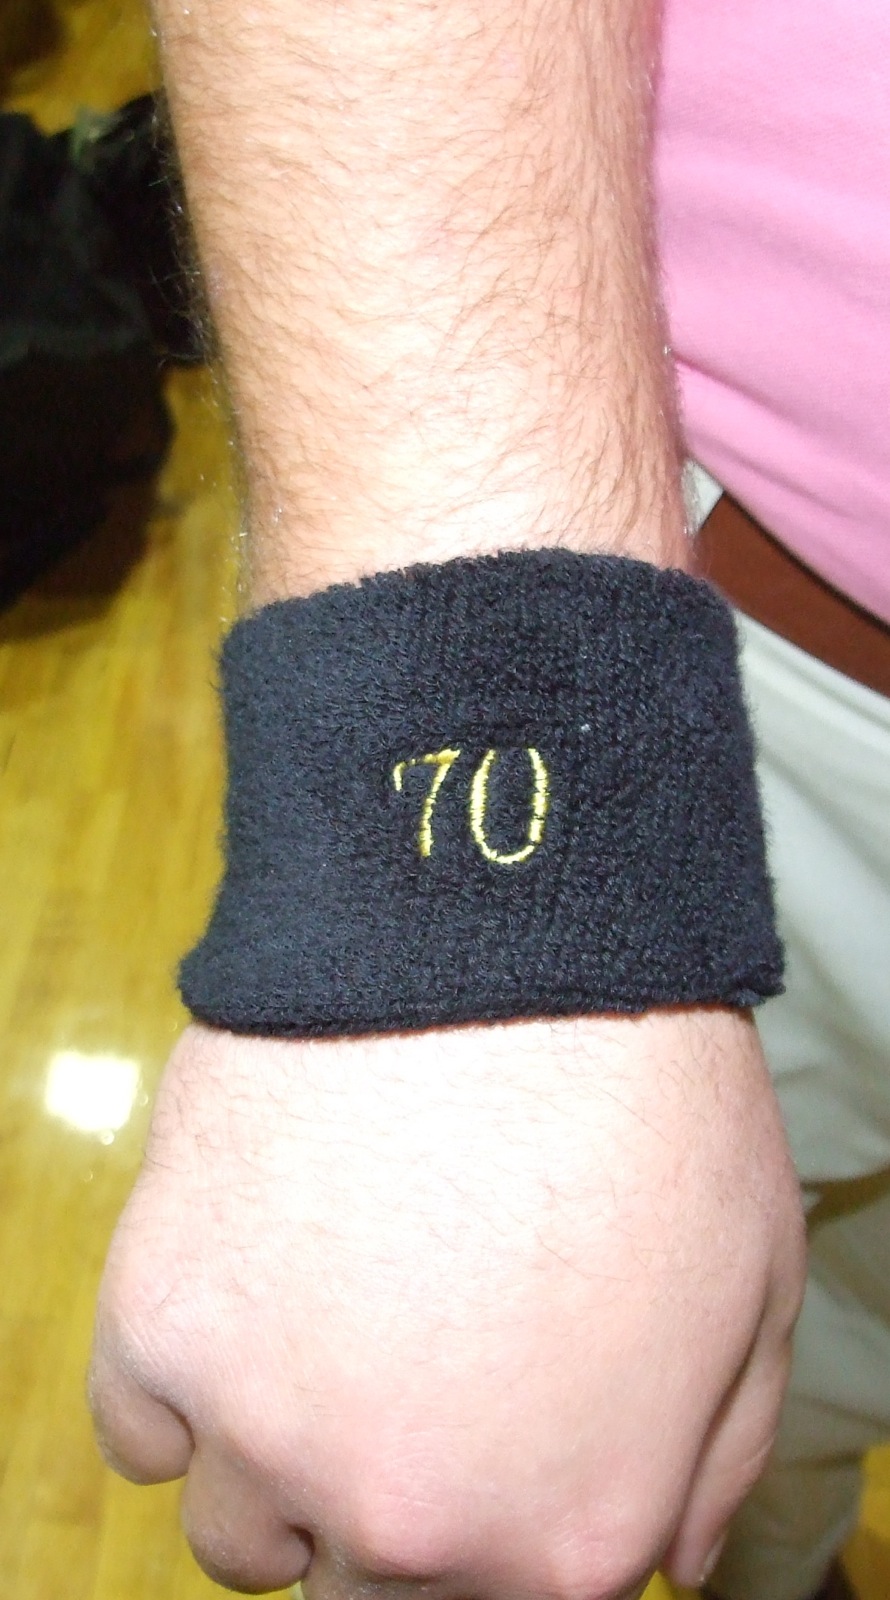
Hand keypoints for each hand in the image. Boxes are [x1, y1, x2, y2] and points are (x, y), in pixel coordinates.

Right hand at [90, 1009, 804, 1596]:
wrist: (504, 947)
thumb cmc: (648, 1105)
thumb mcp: (756, 1286)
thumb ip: (719, 1460)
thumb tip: (667, 1560)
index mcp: (561, 1541)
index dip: (503, 1504)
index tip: (490, 1431)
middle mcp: (406, 1524)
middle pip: (366, 1585)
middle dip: (395, 1494)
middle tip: (412, 1364)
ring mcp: (267, 1432)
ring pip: (242, 1531)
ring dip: (278, 1461)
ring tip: (326, 1325)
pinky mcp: (161, 1326)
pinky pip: (140, 1428)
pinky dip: (180, 1383)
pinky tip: (245, 1291)